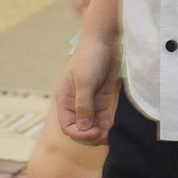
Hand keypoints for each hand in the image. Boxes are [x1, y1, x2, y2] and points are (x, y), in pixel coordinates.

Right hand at [55, 24, 120, 144]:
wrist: (104, 41)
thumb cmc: (89, 57)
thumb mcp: (84, 81)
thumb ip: (83, 104)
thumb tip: (83, 128)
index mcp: (65, 100)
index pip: (68, 127)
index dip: (80, 134)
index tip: (95, 132)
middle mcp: (75, 104)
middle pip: (79, 130)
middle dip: (90, 137)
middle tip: (104, 136)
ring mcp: (90, 103)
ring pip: (92, 127)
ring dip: (99, 134)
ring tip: (110, 135)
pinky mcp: (102, 100)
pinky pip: (103, 119)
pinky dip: (107, 127)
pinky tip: (113, 129)